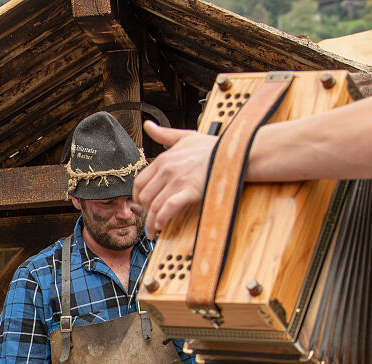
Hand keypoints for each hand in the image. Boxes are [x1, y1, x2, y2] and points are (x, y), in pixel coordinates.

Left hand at [133, 120, 218, 237]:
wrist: (234, 152)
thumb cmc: (212, 146)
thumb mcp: (185, 136)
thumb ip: (164, 134)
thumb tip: (148, 125)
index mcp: (163, 159)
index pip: (139, 182)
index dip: (138, 196)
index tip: (142, 204)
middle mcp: (167, 170)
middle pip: (145, 196)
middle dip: (145, 210)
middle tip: (149, 218)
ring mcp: (177, 180)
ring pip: (154, 205)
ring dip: (151, 221)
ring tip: (153, 230)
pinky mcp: (189, 191)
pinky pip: (168, 209)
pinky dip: (161, 220)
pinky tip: (161, 227)